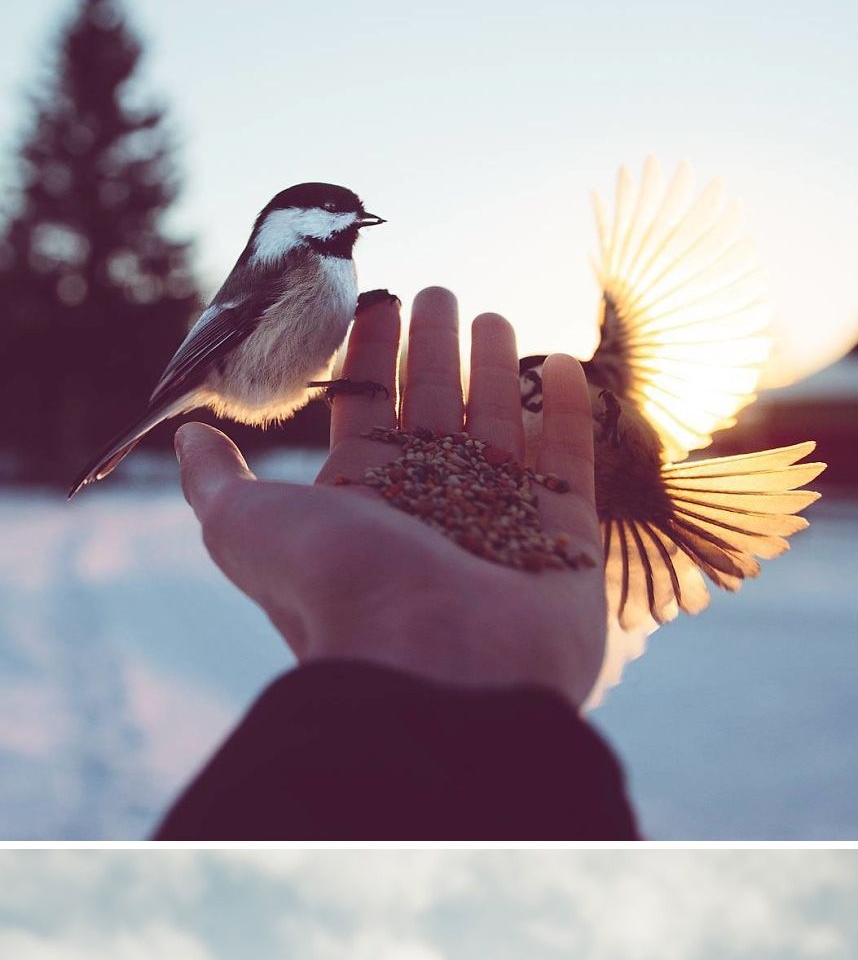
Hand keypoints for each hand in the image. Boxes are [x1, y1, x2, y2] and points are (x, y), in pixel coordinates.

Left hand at [177, 286, 608, 704]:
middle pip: (432, 416)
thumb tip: (185, 438)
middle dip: (432, 353)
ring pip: (498, 433)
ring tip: (493, 316)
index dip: (368, 358)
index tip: (376, 301)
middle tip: (438, 293)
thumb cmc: (337, 590)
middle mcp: (429, 515)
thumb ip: (216, 483)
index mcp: (362, 508)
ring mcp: (499, 528)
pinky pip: (568, 467)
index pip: (366, 416)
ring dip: (495, 372)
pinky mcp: (564, 546)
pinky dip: (566, 415)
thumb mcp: (247, 528)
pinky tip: (562, 366)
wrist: (432, 666)